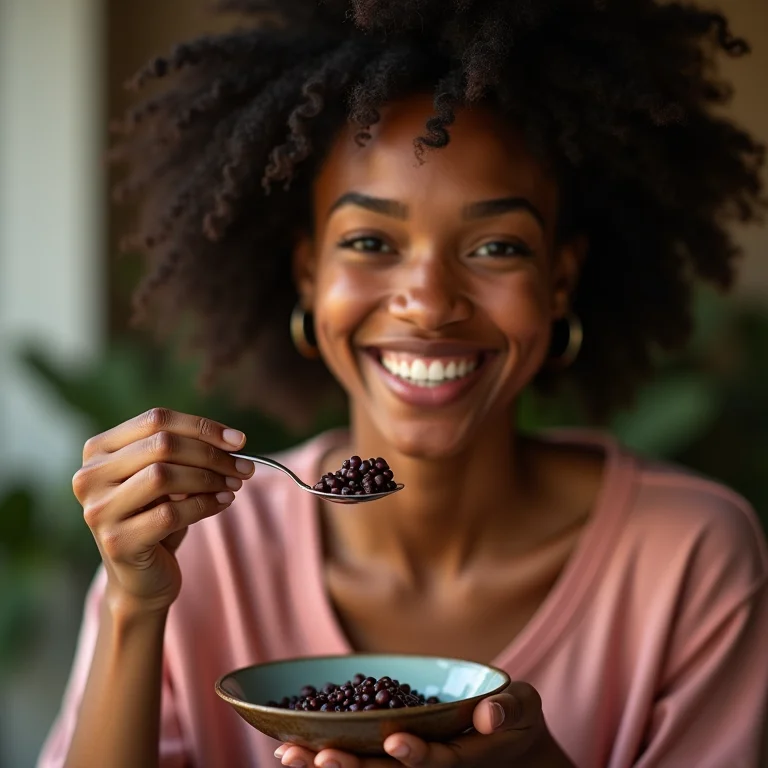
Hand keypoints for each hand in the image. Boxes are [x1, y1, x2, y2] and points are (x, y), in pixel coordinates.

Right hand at [73, 407, 253, 614]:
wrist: (141, 579)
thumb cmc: (157, 517)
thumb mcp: (166, 477)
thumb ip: (186, 453)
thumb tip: (234, 441)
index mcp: (98, 450)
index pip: (156, 420)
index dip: (202, 427)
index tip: (239, 440)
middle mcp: (90, 477)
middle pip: (162, 445)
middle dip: (212, 454)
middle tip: (244, 467)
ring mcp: (99, 510)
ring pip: (164, 476)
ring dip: (209, 478)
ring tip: (234, 485)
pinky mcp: (118, 541)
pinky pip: (171, 513)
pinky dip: (205, 504)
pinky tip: (224, 502)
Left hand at [275, 683, 572, 767]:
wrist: (508, 744)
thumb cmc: (514, 720)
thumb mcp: (522, 710)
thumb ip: (509, 710)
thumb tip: (489, 714)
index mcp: (458, 759)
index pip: (434, 763)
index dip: (415, 755)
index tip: (393, 741)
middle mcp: (428, 767)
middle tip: (316, 756)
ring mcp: (408, 764)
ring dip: (326, 767)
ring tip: (288, 755)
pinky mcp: (389, 756)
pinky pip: (356, 760)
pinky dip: (324, 758)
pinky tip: (292, 749)